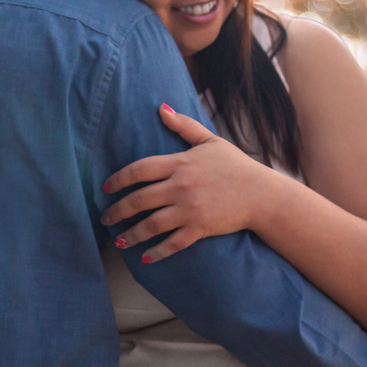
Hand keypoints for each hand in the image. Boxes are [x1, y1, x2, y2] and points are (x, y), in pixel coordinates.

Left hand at [100, 104, 279, 262]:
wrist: (261, 193)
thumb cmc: (236, 165)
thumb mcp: (210, 140)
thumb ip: (184, 125)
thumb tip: (161, 108)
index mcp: (180, 163)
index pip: (139, 170)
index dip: (118, 179)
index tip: (105, 188)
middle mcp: (180, 187)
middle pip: (138, 200)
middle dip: (117, 211)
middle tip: (105, 217)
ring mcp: (189, 209)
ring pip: (151, 225)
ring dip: (130, 235)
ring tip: (118, 241)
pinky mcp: (199, 229)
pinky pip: (172, 243)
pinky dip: (157, 253)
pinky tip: (145, 257)